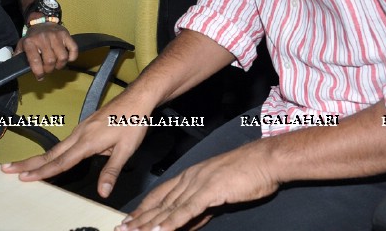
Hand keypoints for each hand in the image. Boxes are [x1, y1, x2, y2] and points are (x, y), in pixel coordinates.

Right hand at [2, 98, 149, 197]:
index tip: (24, 178)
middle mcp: (80, 134)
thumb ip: (111, 171)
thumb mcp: (126, 150)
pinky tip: (49, 159)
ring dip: (37, 158)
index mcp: (88, 141)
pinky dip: (52, 153)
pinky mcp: (85, 127)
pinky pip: (64, 143)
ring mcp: (81, 129)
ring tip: (21, 167)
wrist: (137, 98)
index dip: (42, 172)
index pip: (61, 162)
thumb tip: (103, 192)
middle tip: (7, 169)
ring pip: (56, 148)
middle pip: (50, 153)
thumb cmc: (133, 122)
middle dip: (28, 163)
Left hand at [16, 23, 77, 79]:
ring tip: (56, 64)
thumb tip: (16, 67)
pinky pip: (73, 49)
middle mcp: (43, 38)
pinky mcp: (66, 34)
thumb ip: (19, 55)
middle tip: (48, 69)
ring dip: (60, 65)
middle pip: (50, 61)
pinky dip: (72, 57)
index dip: (39, 72)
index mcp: (30, 42)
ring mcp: (55, 36)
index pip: (35, 60)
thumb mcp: (22, 43)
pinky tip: (67, 58)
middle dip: (49, 69)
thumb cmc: (33, 36)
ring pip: (62, 57)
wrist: (42, 20)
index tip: (40, 77)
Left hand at [118, 139, 280, 230]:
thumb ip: (202, 209)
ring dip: (148, 223)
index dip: (143, 209)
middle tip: (121, 229)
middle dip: (139, 218)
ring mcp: (198, 184)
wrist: (264, 161)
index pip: (160, 195)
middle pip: (159, 203)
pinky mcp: (209, 191)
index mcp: (190, 176)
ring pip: (168, 208)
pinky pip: (186, 210)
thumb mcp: (218, 193)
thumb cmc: (246, 175)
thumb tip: (189, 224)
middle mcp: (189, 179)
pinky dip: (171, 222)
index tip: (129, 220)